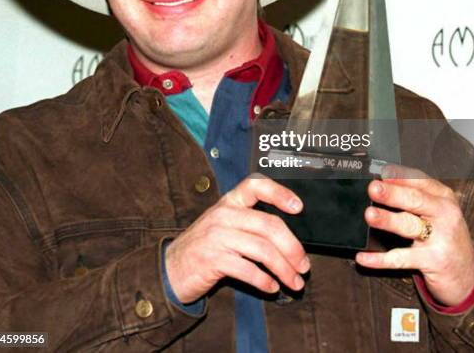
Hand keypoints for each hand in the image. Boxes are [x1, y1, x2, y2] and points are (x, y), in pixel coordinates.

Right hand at [165, 175, 309, 302]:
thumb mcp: (224, 224)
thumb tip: (289, 239)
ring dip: (284, 269)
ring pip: (263, 250)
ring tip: (294, 282)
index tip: (298, 208)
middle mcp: (224, 215)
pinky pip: (248, 270)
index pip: (255, 185)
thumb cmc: (204, 246)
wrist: (170, 268)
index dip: (279, 193)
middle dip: (292, 248)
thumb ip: (250, 222)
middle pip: (269, 225)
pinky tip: (272, 287)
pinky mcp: (213, 260)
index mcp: (229, 202)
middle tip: (304, 266)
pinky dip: (265, 281)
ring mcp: (217, 237)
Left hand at [355, 165, 473, 305]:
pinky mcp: (433, 261)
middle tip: (374, 188)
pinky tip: (364, 257)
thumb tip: (381, 183)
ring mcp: (441, 239)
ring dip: (388, 220)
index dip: (401, 176)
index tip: (383, 171)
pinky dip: (380, 259)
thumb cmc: (444, 235)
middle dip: (393, 194)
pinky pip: (401, 259)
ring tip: (369, 215)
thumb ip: (415, 196)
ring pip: (409, 226)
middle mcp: (445, 215)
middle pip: (415, 200)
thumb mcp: (437, 211)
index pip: (421, 181)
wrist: (466, 273)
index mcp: (443, 197)